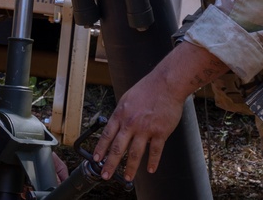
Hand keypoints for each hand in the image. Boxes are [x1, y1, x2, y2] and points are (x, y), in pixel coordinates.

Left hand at [91, 41, 226, 181]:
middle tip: (105, 175)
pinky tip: (150, 169)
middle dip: (110, 164)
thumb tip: (116, 127)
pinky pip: (155, 151)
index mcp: (121, 114)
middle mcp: (131, 123)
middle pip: (118, 148)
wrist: (167, 84)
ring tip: (127, 178)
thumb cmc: (148, 88)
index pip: (107, 135)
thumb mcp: (127, 98)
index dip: (100, 148)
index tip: (96, 159)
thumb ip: (121, 114)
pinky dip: (153, 162)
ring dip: (130, 168)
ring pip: (135, 153)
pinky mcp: (160, 132)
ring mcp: (146, 128)